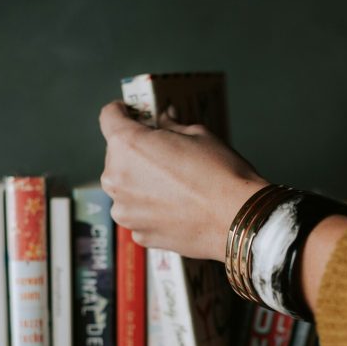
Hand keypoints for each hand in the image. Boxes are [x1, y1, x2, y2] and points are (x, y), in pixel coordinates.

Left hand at [99, 101, 268, 260]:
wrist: (237, 220)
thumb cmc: (221, 174)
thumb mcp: (198, 135)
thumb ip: (172, 126)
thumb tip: (165, 120)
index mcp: (128, 145)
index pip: (109, 117)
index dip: (121, 111)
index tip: (131, 113)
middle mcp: (117, 178)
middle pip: (117, 155)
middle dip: (136, 152)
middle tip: (165, 154)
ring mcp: (125, 211)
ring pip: (126, 188)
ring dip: (141, 183)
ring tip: (175, 186)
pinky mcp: (139, 233)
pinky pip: (138, 213)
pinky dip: (151, 209)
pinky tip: (178, 208)